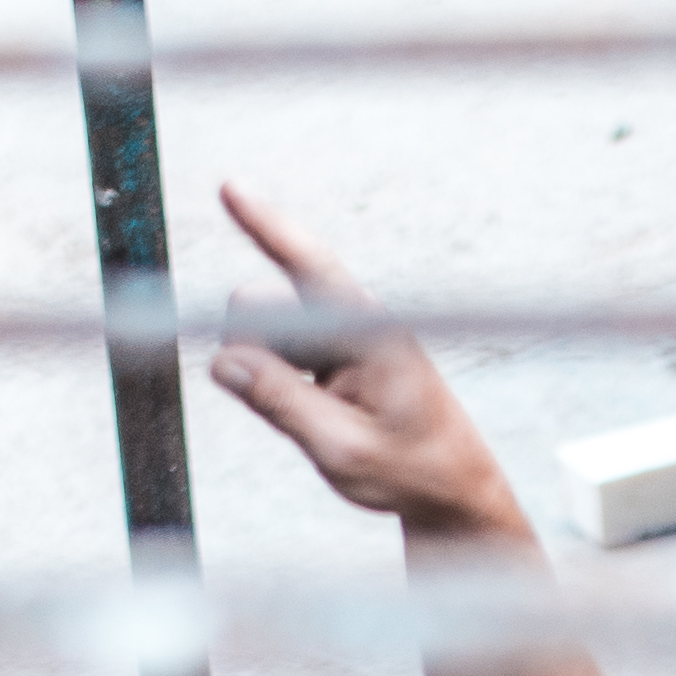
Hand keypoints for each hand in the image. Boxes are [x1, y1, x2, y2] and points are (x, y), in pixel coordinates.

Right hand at [201, 184, 536, 550]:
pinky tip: (318, 415)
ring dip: (266, 371)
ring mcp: (342, 336)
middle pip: (262, 303)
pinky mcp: (334, 355)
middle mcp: (355, 321)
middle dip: (248, 347)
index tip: (229, 186)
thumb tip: (223, 362)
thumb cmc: (412, 470)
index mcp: (371, 333)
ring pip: (263, 332)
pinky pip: (278, 354)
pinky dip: (278, 380)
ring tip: (320, 422)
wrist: (453, 489)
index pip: (309, 266)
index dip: (265, 225)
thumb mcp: (343, 450)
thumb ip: (281, 404)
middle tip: (295, 410)